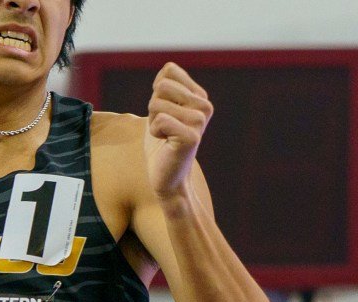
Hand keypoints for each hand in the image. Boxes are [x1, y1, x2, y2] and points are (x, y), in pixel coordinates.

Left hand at [144, 62, 212, 199]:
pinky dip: (154, 133)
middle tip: (164, 128)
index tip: (166, 114)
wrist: (168, 178)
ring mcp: (200, 121)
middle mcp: (204, 106)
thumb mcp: (162, 108)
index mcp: (200, 96)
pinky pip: (160, 121)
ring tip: (165, 136)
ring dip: (153, 122)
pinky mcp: (192, 137)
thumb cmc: (161, 143)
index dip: (157, 93)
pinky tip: (166, 144)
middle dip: (153, 108)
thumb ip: (165, 86)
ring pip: (157, 103)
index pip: (168, 72)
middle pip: (161, 87)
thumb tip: (168, 67)